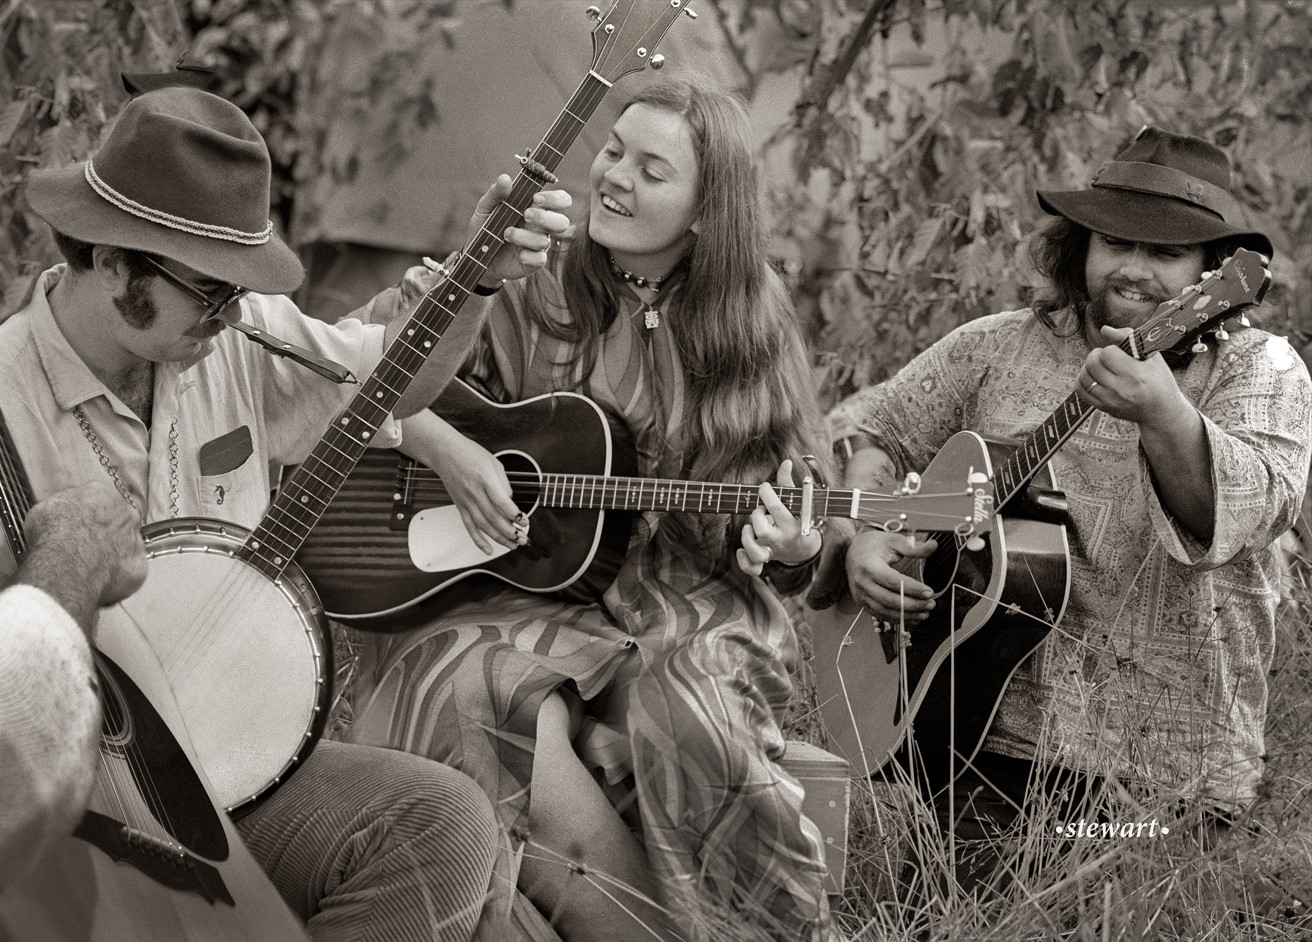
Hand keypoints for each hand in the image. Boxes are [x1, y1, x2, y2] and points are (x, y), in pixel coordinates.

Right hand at [20, 481, 146, 632]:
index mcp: (102, 494)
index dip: (90, 514)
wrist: (65, 565)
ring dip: (113, 554)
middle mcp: (126, 514)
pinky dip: (117, 576)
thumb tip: (62, 514)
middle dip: (106, 532)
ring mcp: (135, 540)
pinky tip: (99, 579)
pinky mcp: (139, 566)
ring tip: (90, 566)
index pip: (101, 499)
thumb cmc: (52, 536)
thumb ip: (64, 507)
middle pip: (120, 521)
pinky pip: (130, 572)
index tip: (81, 523)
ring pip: (127, 546)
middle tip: (87, 546)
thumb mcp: (45, 509)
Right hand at [423, 430, 524, 554]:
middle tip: (522, 539)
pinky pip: (469, 527)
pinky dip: (478, 540)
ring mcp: (466, 501)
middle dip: (510, 532)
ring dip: (499, 538)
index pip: (501, 502)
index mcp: (485, 480)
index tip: (524, 521)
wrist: (445, 452)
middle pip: (493, 518)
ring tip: (513, 545)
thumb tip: (510, 501)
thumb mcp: (494, 462)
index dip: (514, 514)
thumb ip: (504, 483)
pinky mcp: (460, 506)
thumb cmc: (469, 454)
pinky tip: (488, 549)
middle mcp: (474, 493)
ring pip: (483, 526)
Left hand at [466, 174, 571, 286]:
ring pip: (545, 240)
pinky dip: (527, 256)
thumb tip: (505, 178)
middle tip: (526, 215)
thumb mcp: (486, 207)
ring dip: (525, 236)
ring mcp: (538, 245)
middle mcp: (541, 226)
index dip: (555, 199)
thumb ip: (496, 193)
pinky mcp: (533, 262)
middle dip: (545, 218)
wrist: (478, 255)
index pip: (561, 200)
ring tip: (506, 234)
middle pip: (562, 222)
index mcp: (535, 208)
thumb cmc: (486, 227)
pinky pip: (540, 259)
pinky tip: (516, 254)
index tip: (536, 198)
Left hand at [736, 459, 823, 576]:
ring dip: (748, 537)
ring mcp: (772, 551)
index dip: (766, 493)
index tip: (765, 488)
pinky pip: (752, 567)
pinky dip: (743, 560)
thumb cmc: (800, 518)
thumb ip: (788, 483)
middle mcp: (781, 539)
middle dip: (757, 514)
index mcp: (792, 523)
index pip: (776, 507)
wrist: (805, 548)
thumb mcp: (799, 501)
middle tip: (762, 510)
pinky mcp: (765, 559)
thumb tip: (785, 462)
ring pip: (755, 551)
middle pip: (762, 529)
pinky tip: (741, 550)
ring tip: (750, 528)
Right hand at [843, 527, 937, 621]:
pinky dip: (897, 619)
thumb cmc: (872, 545)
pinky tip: (912, 617)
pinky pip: (880, 614)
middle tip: (931, 604)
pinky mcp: (862, 602)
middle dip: (913, 605)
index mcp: (869, 566)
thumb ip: (913, 547)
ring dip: (906, 615)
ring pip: (885, 611)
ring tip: (925, 613)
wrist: (850, 550)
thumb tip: (933, 546)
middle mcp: (862, 583)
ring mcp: (861, 595)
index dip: (913, 589)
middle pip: (889, 600)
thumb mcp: (892, 541)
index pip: (893, 581)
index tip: (929, 592)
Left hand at [1078, 325, 1195, 431]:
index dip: (1111, 349)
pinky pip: (1080, 391)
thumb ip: (1127, 338)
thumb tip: (1104, 329)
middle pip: (1093, 363)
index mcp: (1136, 374)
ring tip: (1100, 367)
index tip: (1119, 353)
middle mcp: (1122, 389)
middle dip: (1097, 355)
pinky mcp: (1104, 408)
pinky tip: (1093, 377)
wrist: (1162, 410)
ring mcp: (1111, 400)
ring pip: (1084, 376)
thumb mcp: (1151, 356)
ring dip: (1088, 367)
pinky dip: (1083, 380)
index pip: (1108, 353)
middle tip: (1106, 357)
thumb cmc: (1159, 380)